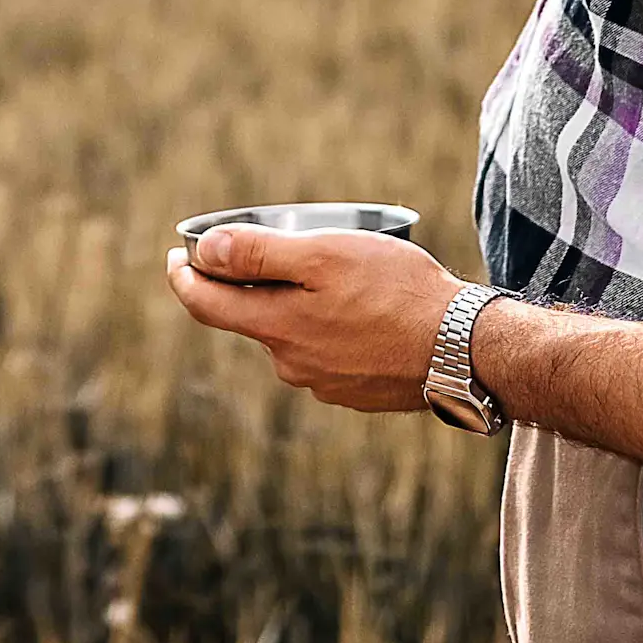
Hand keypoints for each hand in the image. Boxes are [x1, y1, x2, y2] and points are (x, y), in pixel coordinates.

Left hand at [163, 227, 458, 413]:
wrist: (465, 349)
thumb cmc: (398, 292)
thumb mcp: (325, 256)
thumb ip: (258, 255)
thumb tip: (204, 251)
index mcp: (277, 328)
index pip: (205, 305)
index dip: (184, 277)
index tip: (177, 256)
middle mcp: (291, 364)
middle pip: (253, 318)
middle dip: (253, 285)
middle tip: (274, 249)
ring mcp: (324, 384)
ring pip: (293, 335)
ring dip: (300, 306)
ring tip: (340, 277)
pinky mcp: (355, 393)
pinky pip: (326, 353)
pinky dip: (331, 328)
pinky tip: (365, 312)